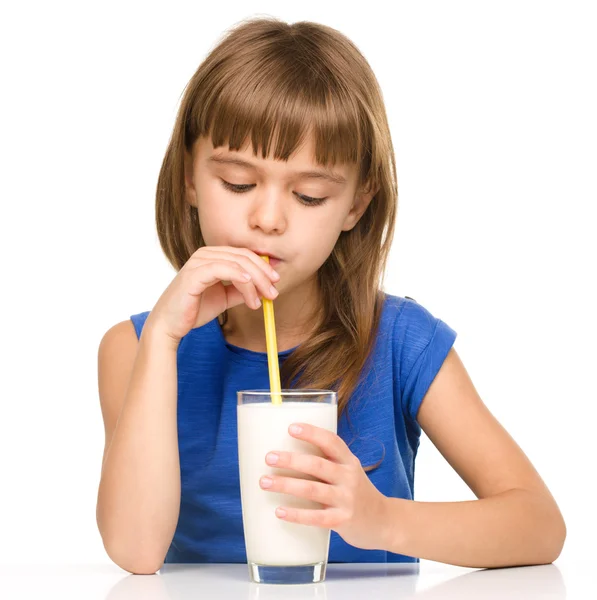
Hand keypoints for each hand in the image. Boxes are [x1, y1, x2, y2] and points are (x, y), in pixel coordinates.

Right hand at [144, 246, 280, 344]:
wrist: (170, 325)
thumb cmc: (194, 309)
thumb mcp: (224, 298)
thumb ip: (241, 290)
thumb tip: (264, 289)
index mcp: (212, 256)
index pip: (244, 255)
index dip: (263, 267)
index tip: (276, 282)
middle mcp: (205, 254)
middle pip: (243, 257)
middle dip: (263, 275)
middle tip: (274, 293)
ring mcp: (198, 262)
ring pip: (237, 263)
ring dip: (254, 281)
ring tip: (262, 300)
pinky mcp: (194, 273)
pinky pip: (222, 269)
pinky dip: (239, 276)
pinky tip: (249, 287)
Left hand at [259, 423, 388, 550]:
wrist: (384, 522)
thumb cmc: (357, 493)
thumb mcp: (349, 471)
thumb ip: (327, 463)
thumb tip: (288, 453)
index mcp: (349, 461)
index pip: (331, 441)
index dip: (311, 433)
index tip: (291, 428)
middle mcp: (349, 477)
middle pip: (317, 464)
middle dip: (290, 460)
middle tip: (269, 457)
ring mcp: (346, 499)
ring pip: (312, 489)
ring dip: (286, 485)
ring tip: (264, 482)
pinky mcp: (343, 521)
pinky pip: (316, 517)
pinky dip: (296, 514)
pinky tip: (279, 511)